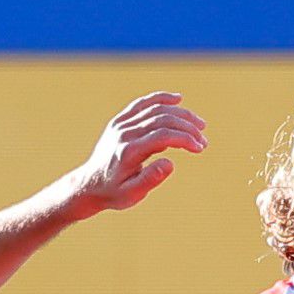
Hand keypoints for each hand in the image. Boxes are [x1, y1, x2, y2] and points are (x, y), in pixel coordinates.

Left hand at [64, 92, 207, 214]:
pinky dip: (161, 98)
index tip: (200, 148)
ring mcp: (120, 124)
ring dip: (181, 114)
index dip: (185, 139)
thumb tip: (170, 163)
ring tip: (200, 124)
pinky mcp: (120, 120)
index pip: (162, 136)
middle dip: (188, 127)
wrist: (89, 184)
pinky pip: (142, 103)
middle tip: (204, 140)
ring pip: (155, 109)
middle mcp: (123, 133)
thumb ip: (150, 179)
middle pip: (162, 119)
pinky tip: (178, 98)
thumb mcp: (131, 195)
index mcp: (128, 151)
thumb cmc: (114, 192)